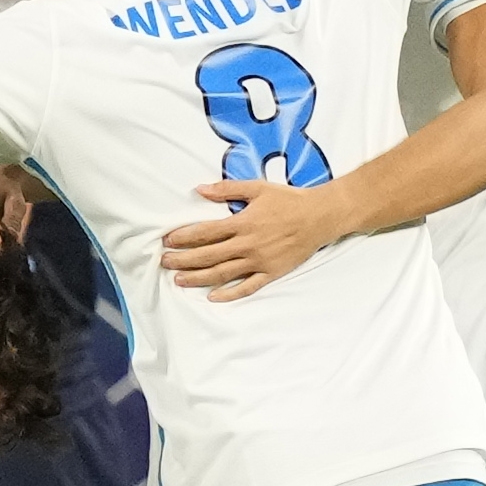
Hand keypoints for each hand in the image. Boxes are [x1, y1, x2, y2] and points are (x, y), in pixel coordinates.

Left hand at [160, 177, 354, 298]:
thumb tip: (199, 189)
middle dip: (183, 259)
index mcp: (243, 222)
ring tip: (179, 280)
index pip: (206, 232)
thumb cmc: (289, 200)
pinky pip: (247, 287)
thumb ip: (227, 190)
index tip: (168, 241)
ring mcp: (259, 261)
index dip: (184, 237)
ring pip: (223, 273)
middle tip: (165, 262)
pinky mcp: (271, 273)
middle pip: (208, 255)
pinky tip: (213, 297)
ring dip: (198, 278)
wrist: (321, 216)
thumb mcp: (257, 188)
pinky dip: (230, 294)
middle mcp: (248, 244)